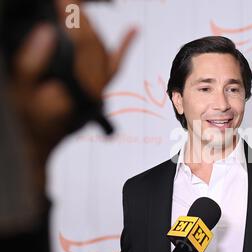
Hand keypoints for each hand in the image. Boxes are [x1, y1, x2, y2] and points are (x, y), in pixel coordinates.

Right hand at [8, 0, 136, 152]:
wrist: (40, 141)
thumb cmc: (29, 119)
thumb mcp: (21, 91)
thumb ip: (31, 63)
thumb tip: (47, 32)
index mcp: (81, 88)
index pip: (82, 42)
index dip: (72, 15)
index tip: (62, 0)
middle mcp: (97, 88)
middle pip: (95, 43)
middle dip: (80, 17)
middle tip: (65, 2)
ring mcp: (101, 89)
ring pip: (103, 50)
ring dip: (90, 27)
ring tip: (73, 10)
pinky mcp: (100, 89)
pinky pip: (115, 65)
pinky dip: (123, 47)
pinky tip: (133, 30)